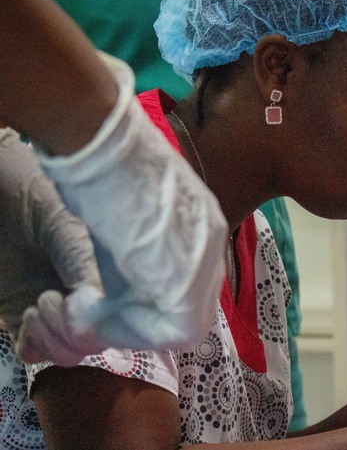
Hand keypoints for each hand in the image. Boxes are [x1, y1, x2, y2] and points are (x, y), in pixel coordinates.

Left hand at [0, 128, 100, 340]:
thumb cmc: (31, 188)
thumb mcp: (66, 224)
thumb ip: (82, 263)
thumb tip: (97, 308)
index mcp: (112, 268)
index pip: (130, 315)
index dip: (113, 324)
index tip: (88, 309)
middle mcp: (89, 292)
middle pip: (100, 339)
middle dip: (78, 333)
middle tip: (54, 300)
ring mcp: (58, 305)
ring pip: (70, 351)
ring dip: (56, 340)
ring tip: (40, 307)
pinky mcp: (23, 314)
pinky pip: (35, 350)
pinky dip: (34, 344)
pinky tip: (29, 318)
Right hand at [34, 53, 226, 351]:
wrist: (101, 149)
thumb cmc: (105, 173)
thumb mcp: (131, 219)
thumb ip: (138, 255)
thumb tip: (120, 290)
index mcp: (206, 224)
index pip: (192, 281)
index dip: (151, 302)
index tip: (111, 302)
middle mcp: (214, 243)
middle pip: (192, 306)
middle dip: (143, 320)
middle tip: (98, 312)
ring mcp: (205, 262)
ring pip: (185, 324)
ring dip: (134, 328)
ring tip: (92, 311)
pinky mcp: (189, 281)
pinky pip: (175, 329)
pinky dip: (133, 331)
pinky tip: (96, 310)